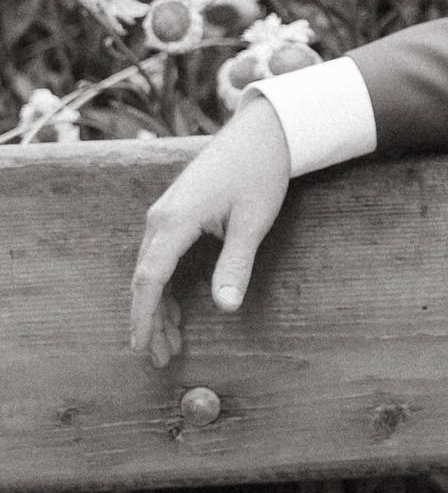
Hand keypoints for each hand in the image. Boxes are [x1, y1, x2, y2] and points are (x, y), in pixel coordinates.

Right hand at [130, 98, 290, 365]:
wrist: (262, 133)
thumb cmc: (260, 174)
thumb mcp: (253, 222)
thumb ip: (236, 264)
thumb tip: (226, 307)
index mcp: (175, 220)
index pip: (149, 278)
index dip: (143, 316)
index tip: (141, 347)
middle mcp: (161, 218)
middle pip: (146, 279)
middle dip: (150, 321)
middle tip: (160, 359)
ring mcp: (165, 215)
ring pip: (151, 271)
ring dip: (157, 308)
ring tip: (169, 345)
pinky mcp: (175, 215)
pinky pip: (161, 259)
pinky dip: (165, 288)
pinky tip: (175, 314)